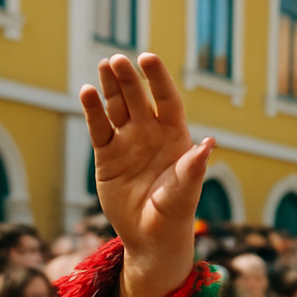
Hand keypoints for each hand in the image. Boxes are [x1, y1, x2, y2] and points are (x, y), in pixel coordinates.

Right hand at [80, 53, 211, 296]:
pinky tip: (86, 92)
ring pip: (117, 107)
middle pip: (139, 98)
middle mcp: (151, 135)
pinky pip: (98, 128)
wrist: (151, 239)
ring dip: (111, 87)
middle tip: (118, 59)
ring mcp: (128, 143)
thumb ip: (193, 168)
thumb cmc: (175, 216)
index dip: (158, 79)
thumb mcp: (184, 193)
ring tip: (104, 65)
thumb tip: (210, 144)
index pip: (167, 100)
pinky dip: (92, 111)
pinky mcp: (106, 156)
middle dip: (130, 79)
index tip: (148, 58)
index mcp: (176, 138)